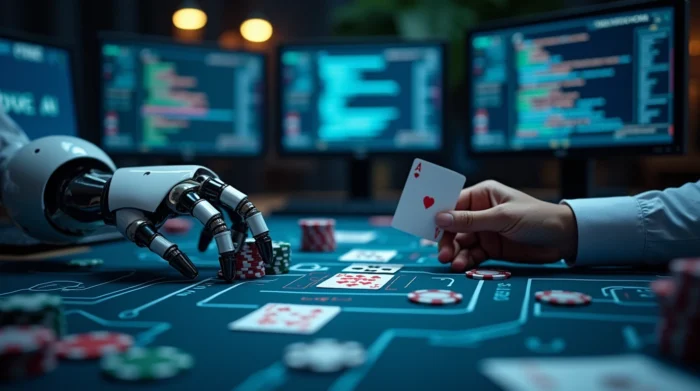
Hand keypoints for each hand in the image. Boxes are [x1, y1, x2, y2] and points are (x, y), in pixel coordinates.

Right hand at [435, 180, 577, 271]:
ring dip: (456, 253)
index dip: (439, 215)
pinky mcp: (491, 248)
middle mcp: (480, 211)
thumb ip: (470, 220)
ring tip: (454, 263)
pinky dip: (467, 260)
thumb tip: (440, 218)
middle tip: (443, 254)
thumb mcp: (502, 217)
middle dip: (447, 239)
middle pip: (453, 226)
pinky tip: (464, 266)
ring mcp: (485, 231)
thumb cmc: (536, 218)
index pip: (453, 203)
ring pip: (461, 242)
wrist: (564, 240)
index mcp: (482, 194)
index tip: (427, 228)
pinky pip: (472, 254)